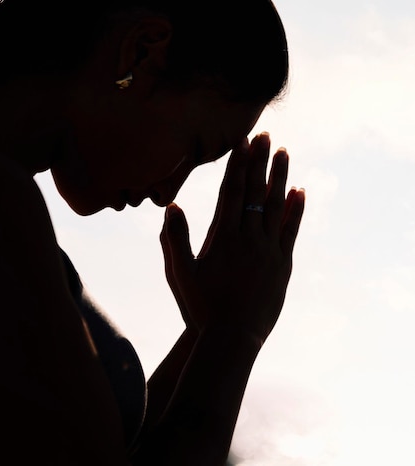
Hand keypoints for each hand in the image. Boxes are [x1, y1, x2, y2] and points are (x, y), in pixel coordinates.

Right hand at [160, 133, 304, 343]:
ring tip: (284, 152)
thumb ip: (175, 237)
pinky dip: (296, 210)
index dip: (237, 164)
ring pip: (276, 205)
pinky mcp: (282, 264)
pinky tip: (300, 191)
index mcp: (223, 237)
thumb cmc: (200, 306)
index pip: (232, 191)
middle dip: (259, 161)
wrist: (231, 338)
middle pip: (255, 191)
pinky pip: (291, 230)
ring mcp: (268, 250)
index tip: (243, 142)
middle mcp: (248, 238)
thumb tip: (172, 205)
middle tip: (266, 134)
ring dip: (280, 177)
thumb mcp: (179, 272)